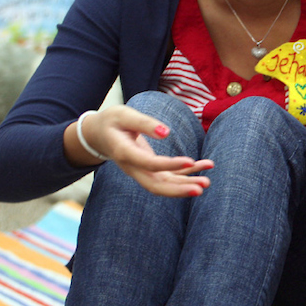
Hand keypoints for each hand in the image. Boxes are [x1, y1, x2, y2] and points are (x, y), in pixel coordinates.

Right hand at [73, 106, 212, 197]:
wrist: (99, 134)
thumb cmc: (112, 121)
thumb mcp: (124, 115)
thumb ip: (144, 123)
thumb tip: (166, 132)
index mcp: (124, 153)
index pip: (149, 164)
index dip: (169, 165)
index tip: (189, 160)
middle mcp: (133, 167)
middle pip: (155, 186)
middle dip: (179, 189)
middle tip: (201, 188)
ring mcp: (141, 171)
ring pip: (164, 185)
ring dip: (186, 185)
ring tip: (207, 182)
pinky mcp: (150, 170)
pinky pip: (170, 176)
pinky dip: (188, 173)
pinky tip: (207, 166)